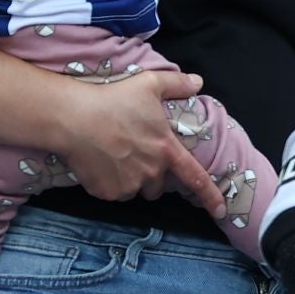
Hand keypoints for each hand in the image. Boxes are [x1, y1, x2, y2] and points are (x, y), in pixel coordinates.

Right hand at [52, 70, 227, 213]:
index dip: (211, 195)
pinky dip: (109, 183)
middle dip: (152, 176)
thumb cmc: (113, 99)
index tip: (221, 210)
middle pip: (159, 186)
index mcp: (166, 149)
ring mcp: (128, 184)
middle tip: (135, 154)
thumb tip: (198, 82)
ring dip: (131, 179)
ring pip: (135, 189)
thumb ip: (178, 84)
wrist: (73, 118)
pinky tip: (99, 162)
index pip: (196, 178)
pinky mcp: (106, 192)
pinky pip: (113, 192)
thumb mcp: (149, 83)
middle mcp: (151, 171)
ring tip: (114, 155)